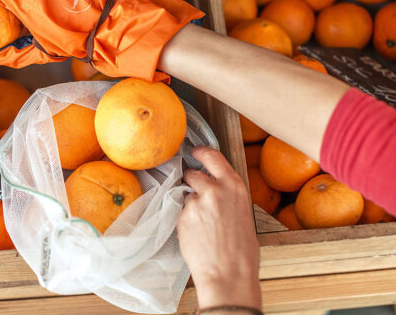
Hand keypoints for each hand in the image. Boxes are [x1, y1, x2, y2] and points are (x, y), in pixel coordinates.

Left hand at [177, 146, 261, 309]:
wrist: (228, 274)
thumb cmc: (241, 251)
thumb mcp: (244, 214)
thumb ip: (229, 197)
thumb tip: (217, 191)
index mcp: (234, 187)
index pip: (213, 157)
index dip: (201, 152)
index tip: (195, 151)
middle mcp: (214, 190)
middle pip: (194, 174)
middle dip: (192, 181)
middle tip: (196, 194)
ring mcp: (196, 203)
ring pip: (186, 195)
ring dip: (190, 204)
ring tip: (201, 224)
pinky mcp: (183, 217)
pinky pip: (181, 212)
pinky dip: (186, 220)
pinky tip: (196, 234)